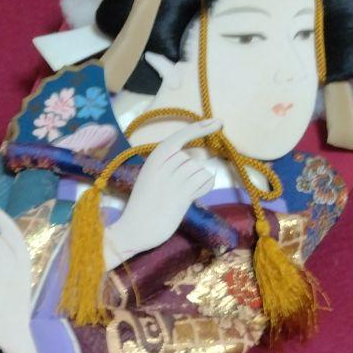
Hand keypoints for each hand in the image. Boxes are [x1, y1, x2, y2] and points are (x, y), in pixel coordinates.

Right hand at [104, 118, 218, 267]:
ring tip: (181, 196)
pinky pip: (205, 181)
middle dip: (193, 171)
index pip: (180, 137)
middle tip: (179, 189)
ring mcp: (173, 179)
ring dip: (198, 182)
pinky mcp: (182, 194)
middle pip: (192, 157)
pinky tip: (191, 197)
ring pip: (200, 169)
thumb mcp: (152, 178)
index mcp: (154, 159)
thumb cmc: (143, 206)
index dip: (201, 128)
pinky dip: (204, 188)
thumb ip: (172, 165)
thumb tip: (203, 155)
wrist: (133, 229)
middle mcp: (163, 165)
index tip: (218, 122)